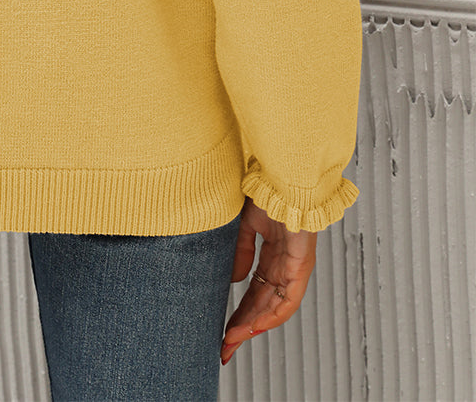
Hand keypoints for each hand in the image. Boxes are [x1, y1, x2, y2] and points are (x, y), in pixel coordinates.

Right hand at [220, 197, 316, 365]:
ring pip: (275, 308)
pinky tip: (254, 326)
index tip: (223, 330)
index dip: (238, 312)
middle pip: (263, 305)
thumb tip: (234, 281)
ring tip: (233, 340)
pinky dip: (271, 316)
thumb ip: (240, 252)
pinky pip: (288, 300)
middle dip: (242, 328)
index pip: (254, 292)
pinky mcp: (302, 266)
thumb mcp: (244, 225)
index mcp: (272, 254)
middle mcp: (285, 265)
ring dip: (253, 326)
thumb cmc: (266, 192)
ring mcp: (295, 268)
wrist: (283, 177)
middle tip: (225, 347)